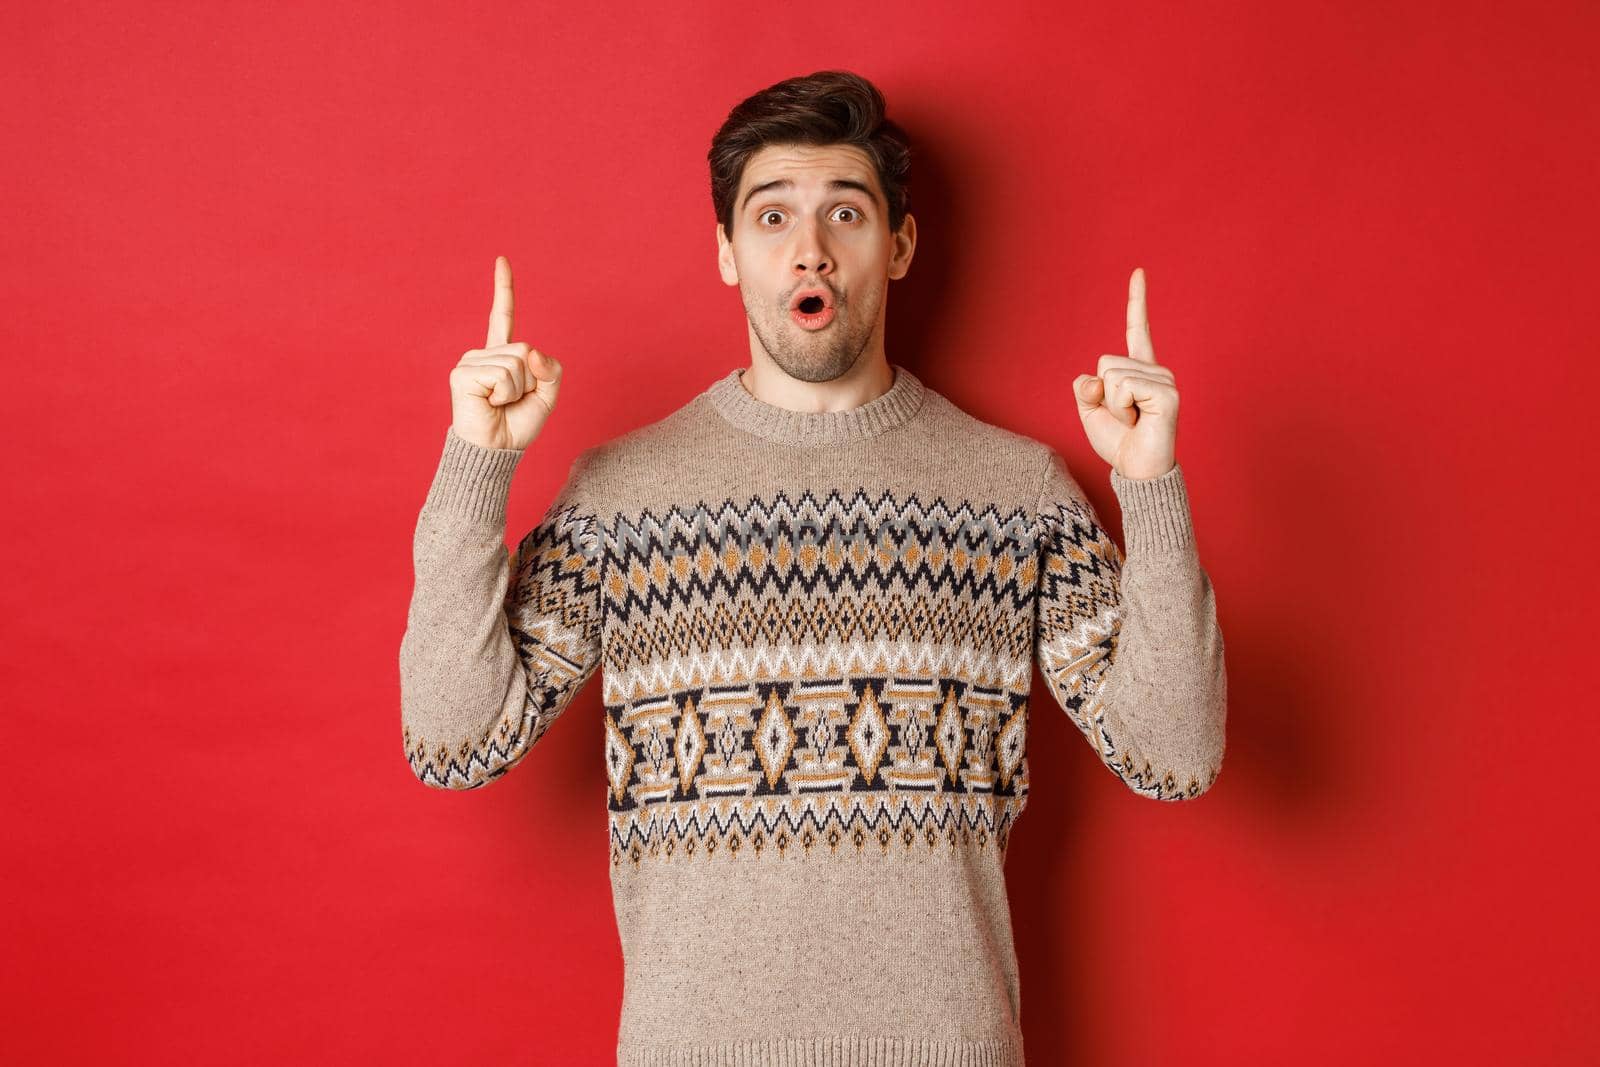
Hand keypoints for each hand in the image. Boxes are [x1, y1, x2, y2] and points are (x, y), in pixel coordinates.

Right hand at [448, 256, 564, 450]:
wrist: (496, 451)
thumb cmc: (517, 425)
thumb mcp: (547, 396)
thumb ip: (550, 370)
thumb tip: (532, 352)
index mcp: (501, 355)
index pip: (503, 316)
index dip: (504, 288)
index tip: (501, 259)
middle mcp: (483, 354)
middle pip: (525, 349)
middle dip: (530, 380)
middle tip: (512, 401)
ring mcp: (470, 362)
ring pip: (516, 362)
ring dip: (517, 390)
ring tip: (500, 404)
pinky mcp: (462, 374)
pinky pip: (502, 374)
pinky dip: (505, 394)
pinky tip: (490, 404)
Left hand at [1073, 267, 1178, 479]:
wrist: (1136, 469)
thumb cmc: (1118, 442)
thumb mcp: (1091, 411)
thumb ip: (1085, 388)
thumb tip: (1095, 377)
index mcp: (1138, 371)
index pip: (1138, 329)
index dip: (1137, 300)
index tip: (1138, 271)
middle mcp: (1156, 371)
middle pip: (1105, 362)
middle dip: (1103, 394)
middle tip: (1124, 417)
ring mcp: (1165, 381)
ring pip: (1112, 374)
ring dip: (1113, 406)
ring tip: (1132, 421)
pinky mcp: (1167, 394)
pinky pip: (1123, 387)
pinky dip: (1121, 408)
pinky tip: (1139, 421)